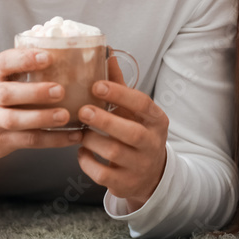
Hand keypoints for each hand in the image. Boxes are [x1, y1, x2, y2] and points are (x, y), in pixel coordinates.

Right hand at [0, 48, 79, 202]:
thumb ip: (19, 67)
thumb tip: (64, 51)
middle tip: (61, 90)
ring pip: (16, 120)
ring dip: (42, 118)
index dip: (25, 59)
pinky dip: (52, 140)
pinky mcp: (0, 141)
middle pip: (8, 94)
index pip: (4, 62)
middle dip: (35, 92)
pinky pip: (28, 141)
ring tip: (65, 115)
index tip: (47, 57)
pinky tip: (73, 136)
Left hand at [77, 57, 168, 210]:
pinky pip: (102, 173)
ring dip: (92, 140)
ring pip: (113, 152)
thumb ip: (120, 85)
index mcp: (157, 120)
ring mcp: (140, 165)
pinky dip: (87, 161)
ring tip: (81, 131)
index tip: (96, 85)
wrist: (151, 174)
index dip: (119, 93)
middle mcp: (152, 143)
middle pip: (130, 131)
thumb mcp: (134, 111)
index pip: (142, 103)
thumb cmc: (137, 133)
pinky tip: (82, 151)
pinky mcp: (126, 184)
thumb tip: (107, 54)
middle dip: (104, 120)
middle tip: (83, 110)